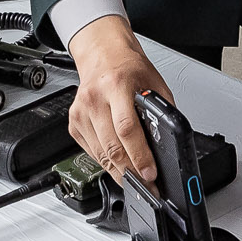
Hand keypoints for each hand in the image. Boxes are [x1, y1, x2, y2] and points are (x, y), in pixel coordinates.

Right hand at [67, 15, 172, 180]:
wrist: (103, 56)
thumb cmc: (130, 68)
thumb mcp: (154, 84)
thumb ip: (161, 111)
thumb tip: (167, 143)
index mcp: (117, 85)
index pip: (127, 128)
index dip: (139, 155)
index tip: (149, 172)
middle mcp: (95, 98)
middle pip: (112, 146)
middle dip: (130, 171)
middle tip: (146, 185)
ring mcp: (80, 111)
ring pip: (100, 154)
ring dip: (119, 172)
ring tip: (135, 180)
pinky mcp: (74, 122)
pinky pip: (91, 151)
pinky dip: (105, 162)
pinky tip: (118, 165)